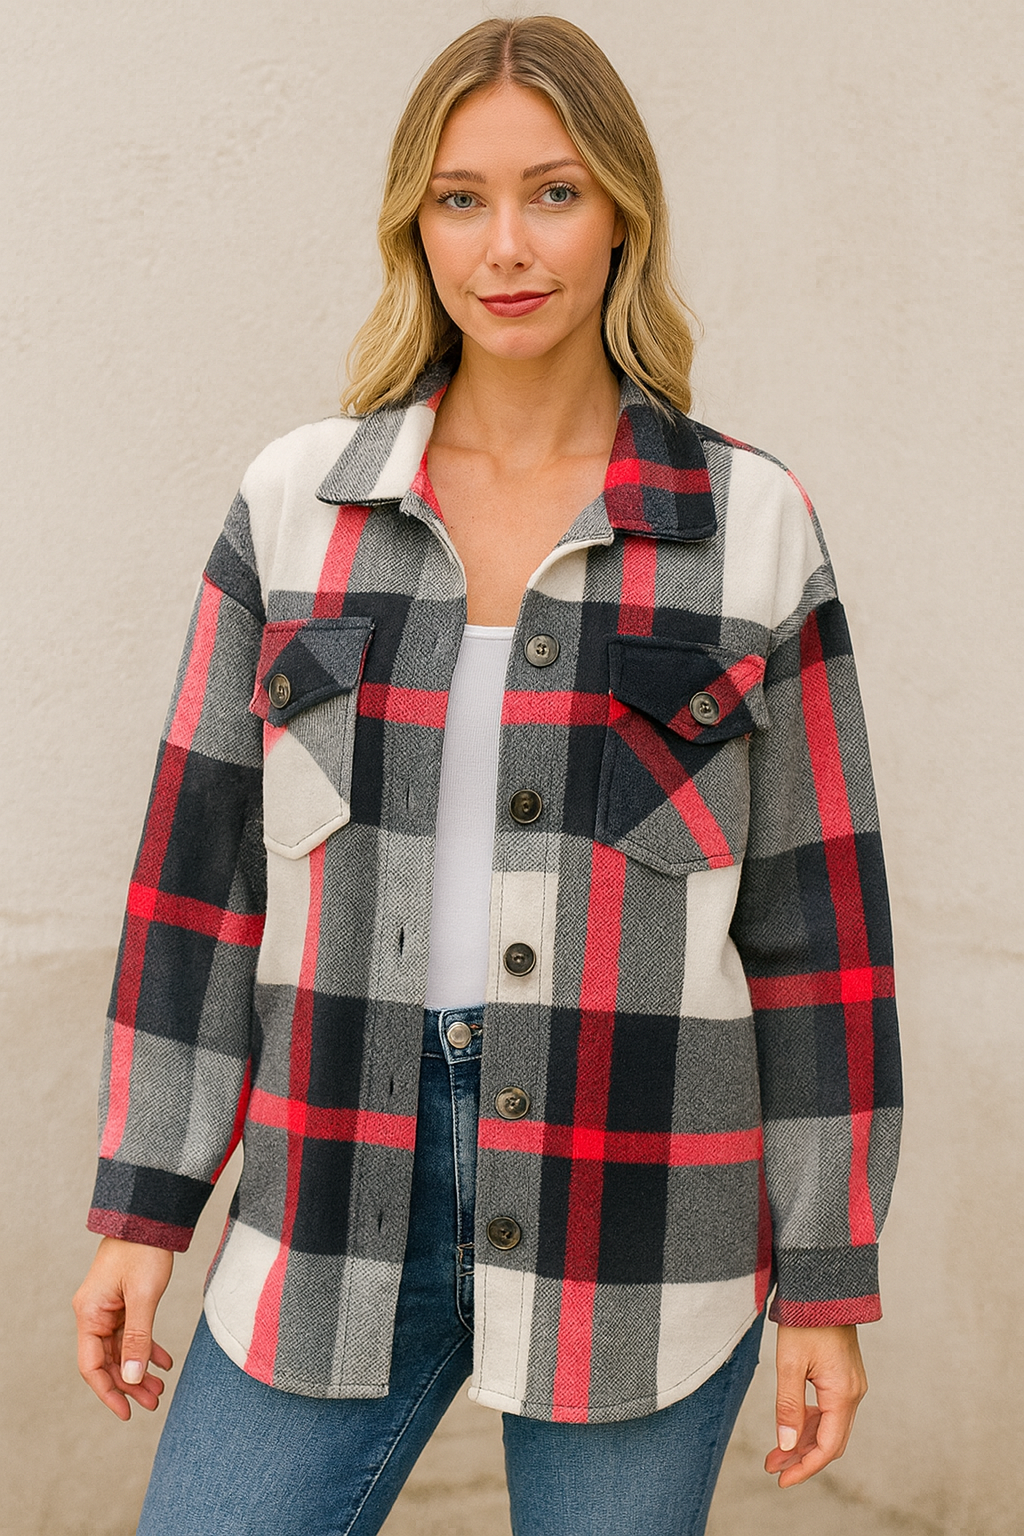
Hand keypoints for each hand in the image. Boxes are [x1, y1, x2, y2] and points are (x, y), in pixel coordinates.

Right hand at [73, 1237, 174, 1419]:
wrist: (150, 1218)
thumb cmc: (143, 1251)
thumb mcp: (143, 1296)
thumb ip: (139, 1337)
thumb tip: (134, 1377)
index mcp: (90, 1314)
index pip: (92, 1366)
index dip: (108, 1392)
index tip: (126, 1413)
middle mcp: (94, 1314)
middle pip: (108, 1361)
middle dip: (129, 1384)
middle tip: (154, 1402)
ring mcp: (109, 1308)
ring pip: (122, 1350)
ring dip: (140, 1369)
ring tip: (160, 1388)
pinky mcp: (123, 1302)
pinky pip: (132, 1333)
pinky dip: (147, 1347)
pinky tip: (164, 1361)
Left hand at [765, 1323, 867, 1486]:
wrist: (822, 1286)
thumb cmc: (805, 1320)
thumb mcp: (789, 1363)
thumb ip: (788, 1406)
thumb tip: (785, 1446)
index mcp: (843, 1393)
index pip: (827, 1447)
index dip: (805, 1468)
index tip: (782, 1480)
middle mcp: (853, 1393)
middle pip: (830, 1441)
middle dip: (801, 1458)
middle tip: (772, 1468)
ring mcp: (851, 1384)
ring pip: (830, 1426)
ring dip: (804, 1441)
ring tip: (775, 1453)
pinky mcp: (844, 1376)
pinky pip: (830, 1410)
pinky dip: (810, 1423)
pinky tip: (791, 1427)